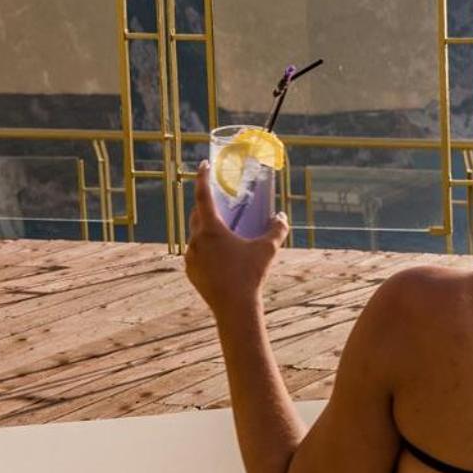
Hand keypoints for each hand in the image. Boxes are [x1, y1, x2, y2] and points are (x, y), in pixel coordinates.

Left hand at [185, 160, 289, 317]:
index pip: (203, 197)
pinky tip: (221, 256)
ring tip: (224, 233)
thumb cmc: (251, 274)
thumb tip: (282, 217)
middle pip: (197, 215)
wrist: (234, 306)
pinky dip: (207, 249)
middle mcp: (196, 240)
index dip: (203, 179)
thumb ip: (277, 229)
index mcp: (211, 229)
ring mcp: (190, 257)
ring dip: (207, 230)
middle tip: (218, 202)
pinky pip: (196, 253)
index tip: (203, 166)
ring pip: (196, 236)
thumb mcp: (267, 249)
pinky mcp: (190, 271)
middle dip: (206, 206)